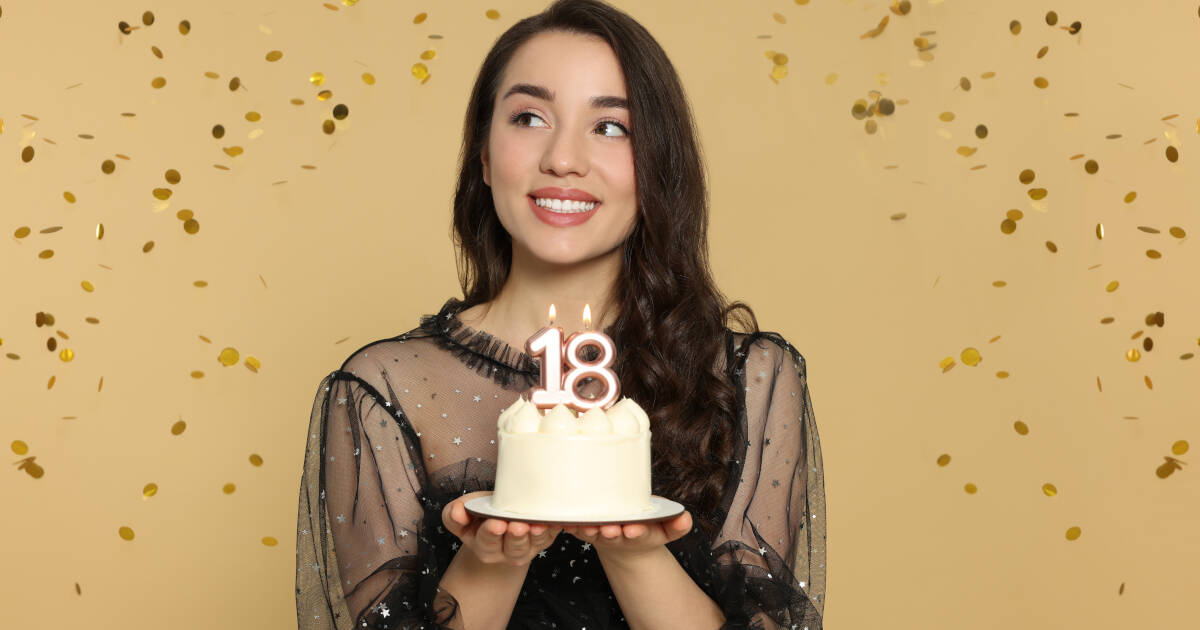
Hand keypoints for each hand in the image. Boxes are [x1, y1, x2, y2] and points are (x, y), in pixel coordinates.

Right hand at [442, 491, 562, 566]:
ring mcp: (528, 547)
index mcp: (485, 547)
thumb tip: (457, 512)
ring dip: (536, 535)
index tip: (496, 524)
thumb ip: (454, 515)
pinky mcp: (544, 539)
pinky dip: (554, 529)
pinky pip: (551, 536)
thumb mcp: (463, 512)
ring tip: (536, 525)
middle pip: (513, 549)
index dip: (491, 534)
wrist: (500, 518)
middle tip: (517, 525)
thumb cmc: (480, 514)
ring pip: (533, 545)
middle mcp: (507, 552)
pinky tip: (555, 521)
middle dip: (516, 537)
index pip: (487, 542)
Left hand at [563, 511, 692, 559]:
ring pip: (590, 532)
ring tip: (585, 525)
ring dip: (587, 529)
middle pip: (612, 535)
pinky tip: (561, 519)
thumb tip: (686, 518)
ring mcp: (597, 534)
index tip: (633, 529)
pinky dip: (565, 524)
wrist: (623, 537)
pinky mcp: (580, 530)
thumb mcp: (664, 528)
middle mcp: (615, 536)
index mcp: (636, 534)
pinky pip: (571, 528)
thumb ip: (676, 525)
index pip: (637, 534)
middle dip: (611, 533)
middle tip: (610, 529)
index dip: (636, 532)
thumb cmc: (645, 526)